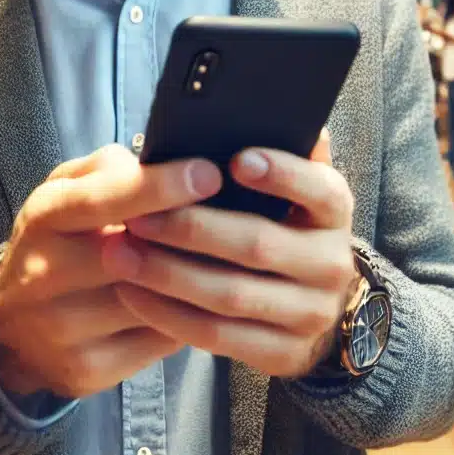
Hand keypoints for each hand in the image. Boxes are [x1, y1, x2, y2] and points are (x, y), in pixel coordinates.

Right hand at [0, 144, 222, 398]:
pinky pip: (157, 341)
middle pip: (132, 256)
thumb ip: (111, 169)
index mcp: (44, 216)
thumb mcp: (69, 187)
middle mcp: (44, 274)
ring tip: (224, 255)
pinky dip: (187, 316)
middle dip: (189, 237)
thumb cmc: (58, 237)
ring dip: (196, 278)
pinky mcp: (85, 369)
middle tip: (234, 218)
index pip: (102, 199)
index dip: (159, 187)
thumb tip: (162, 167)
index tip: (209, 174)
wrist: (11, 324)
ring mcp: (62, 328)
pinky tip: (200, 297)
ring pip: (152, 302)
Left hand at [103, 130, 357, 379]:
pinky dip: (170, 315)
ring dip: (168, 274)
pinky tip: (132, 293)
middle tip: (139, 214)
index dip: (280, 174)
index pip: (318, 189)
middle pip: (257, 245)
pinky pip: (218, 337)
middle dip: (192, 228)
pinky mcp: (281, 354)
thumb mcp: (296, 183)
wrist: (316, 303)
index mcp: (334, 210)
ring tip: (119, 251)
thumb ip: (284, 148)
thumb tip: (270, 100)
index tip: (235, 160)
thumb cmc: (286, 221)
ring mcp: (309, 314)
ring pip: (230, 295)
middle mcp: (331, 262)